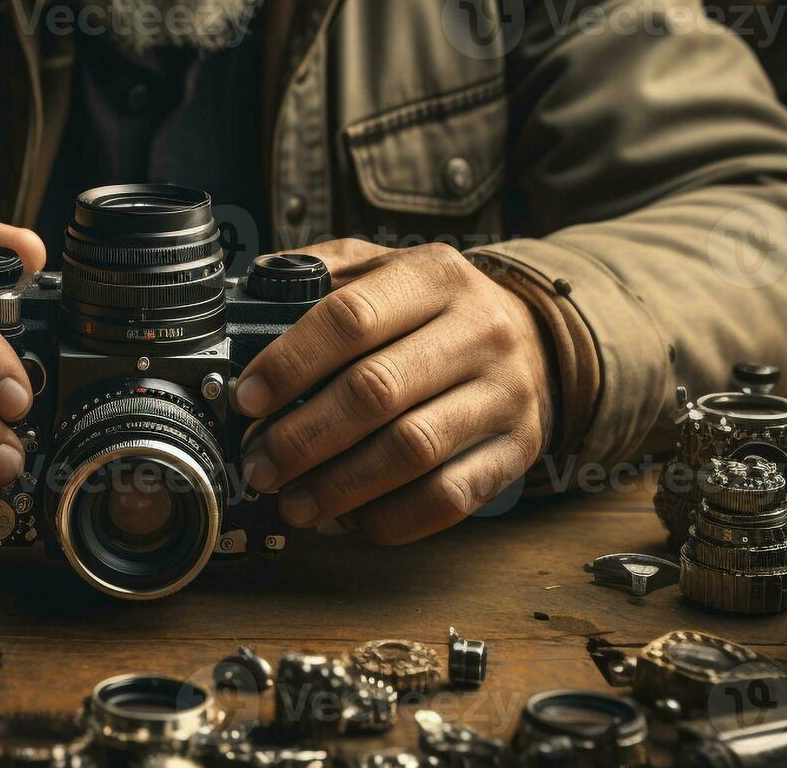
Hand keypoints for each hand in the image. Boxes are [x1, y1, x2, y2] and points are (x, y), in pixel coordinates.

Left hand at [233, 240, 553, 543]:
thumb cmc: (435, 311)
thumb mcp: (386, 269)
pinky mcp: (516, 451)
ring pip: (411, 450)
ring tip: (292, 501)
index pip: (351, 318)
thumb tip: (249, 295)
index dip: (291, 363)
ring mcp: (503, 394)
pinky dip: (392, 516)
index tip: (249, 398)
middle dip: (303, 437)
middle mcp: (479, 331)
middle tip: (259, 464)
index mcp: (434, 276)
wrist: (537, 341)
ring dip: (339, 485)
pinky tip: (351, 518)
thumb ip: (322, 275)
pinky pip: (449, 497)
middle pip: (376, 390)